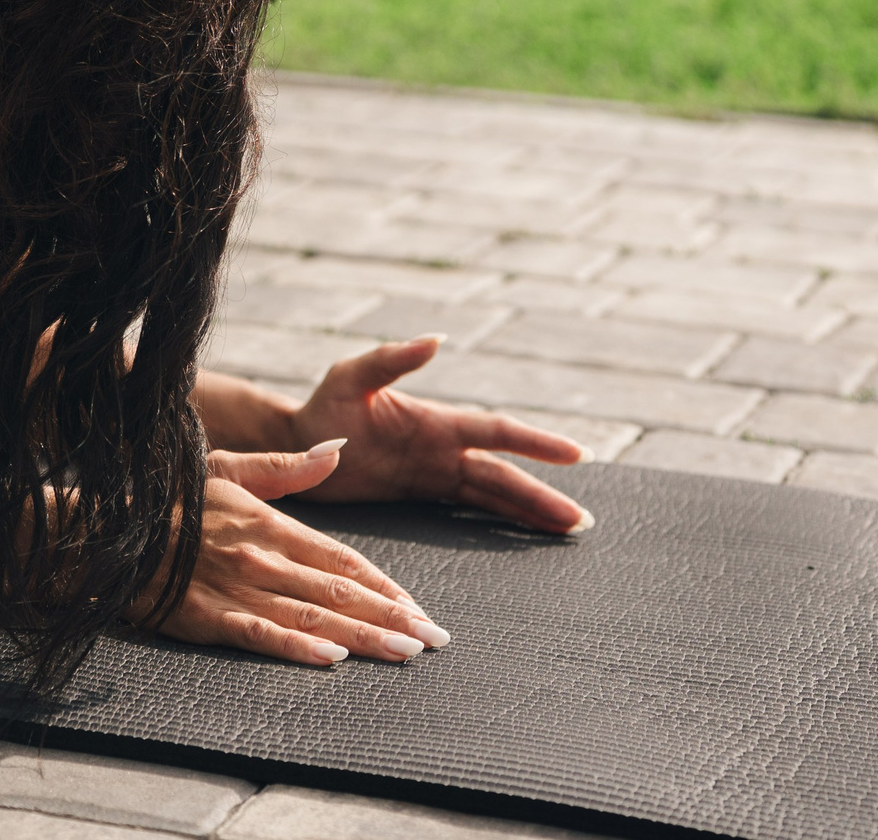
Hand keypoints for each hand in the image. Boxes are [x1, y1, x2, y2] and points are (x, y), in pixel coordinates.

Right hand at [144, 442, 449, 666]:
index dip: (386, 586)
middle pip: (340, 591)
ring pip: (312, 616)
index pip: (344, 560)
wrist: (105, 529)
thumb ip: (288, 466)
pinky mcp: (205, 616)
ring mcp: (235, 587)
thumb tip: (338, 448)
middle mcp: (261, 555)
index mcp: (271, 522)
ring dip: (363, 637)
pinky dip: (297, 647)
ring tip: (404, 653)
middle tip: (433, 639)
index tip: (420, 608)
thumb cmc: (171, 501)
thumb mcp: (229, 470)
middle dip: (392, 617)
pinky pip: (259, 634)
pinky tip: (333, 659)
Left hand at [284, 336, 590, 535]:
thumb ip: (391, 360)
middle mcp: (445, 447)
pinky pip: (469, 509)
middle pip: (505, 473)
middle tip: (580, 520)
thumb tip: (434, 339)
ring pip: (494, 494)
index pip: (498, 432)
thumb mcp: (351, 378)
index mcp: (437, 421)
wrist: (297, 443)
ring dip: (530, 511)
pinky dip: (499, 521)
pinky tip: (523, 538)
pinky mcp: (421, 494)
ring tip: (567, 530)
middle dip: (543, 495)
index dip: (537, 444)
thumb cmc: (322, 407)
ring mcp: (436, 472)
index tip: (576, 455)